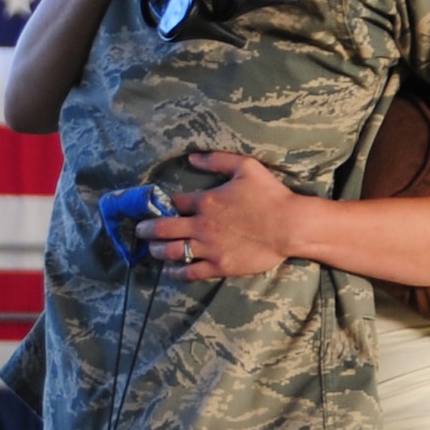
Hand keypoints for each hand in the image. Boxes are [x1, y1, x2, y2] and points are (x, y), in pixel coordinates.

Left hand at [141, 152, 298, 277]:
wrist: (289, 226)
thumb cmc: (270, 195)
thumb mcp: (246, 167)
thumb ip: (217, 160)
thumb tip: (192, 157)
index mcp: (206, 200)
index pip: (174, 202)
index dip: (160, 203)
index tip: (152, 206)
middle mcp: (202, 224)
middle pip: (164, 228)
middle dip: (147, 229)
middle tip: (140, 231)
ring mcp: (209, 247)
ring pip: (172, 251)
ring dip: (157, 250)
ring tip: (151, 250)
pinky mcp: (219, 265)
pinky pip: (190, 272)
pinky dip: (176, 272)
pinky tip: (169, 271)